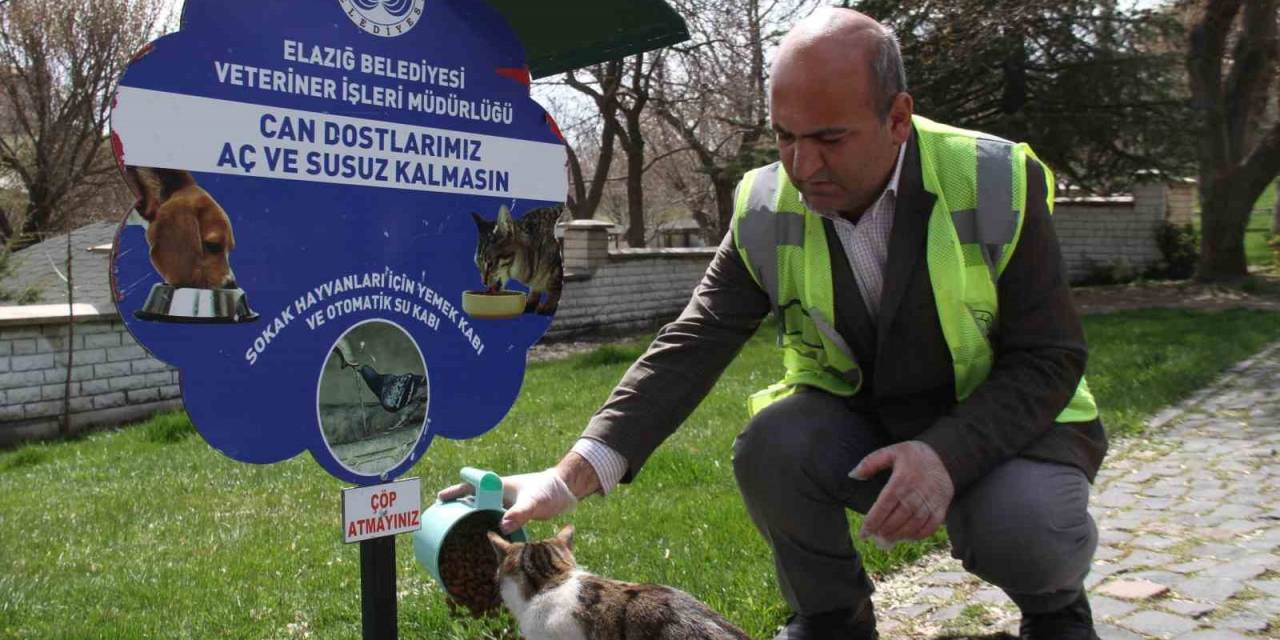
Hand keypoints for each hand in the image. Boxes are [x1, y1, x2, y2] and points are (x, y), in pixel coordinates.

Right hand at [437, 468, 577, 533]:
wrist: (566, 491)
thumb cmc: (549, 490)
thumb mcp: (534, 501)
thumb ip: (520, 512)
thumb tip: (502, 526)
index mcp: (498, 486)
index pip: (470, 486)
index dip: (455, 492)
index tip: (440, 498)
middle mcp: (498, 495)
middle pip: (471, 500)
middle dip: (456, 508)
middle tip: (438, 520)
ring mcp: (504, 505)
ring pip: (481, 512)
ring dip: (469, 520)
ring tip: (455, 534)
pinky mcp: (512, 515)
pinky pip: (493, 521)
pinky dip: (485, 529)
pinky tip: (481, 542)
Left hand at [849, 440, 953, 547]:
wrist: (945, 456)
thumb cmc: (913, 455)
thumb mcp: (890, 452)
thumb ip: (870, 463)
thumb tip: (852, 475)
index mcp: (902, 479)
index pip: (883, 506)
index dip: (872, 522)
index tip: (863, 534)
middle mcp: (916, 492)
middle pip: (897, 518)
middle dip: (884, 531)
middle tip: (875, 538)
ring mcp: (930, 501)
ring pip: (913, 525)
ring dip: (899, 535)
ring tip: (888, 540)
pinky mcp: (941, 507)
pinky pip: (930, 526)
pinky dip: (918, 535)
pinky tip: (907, 537)